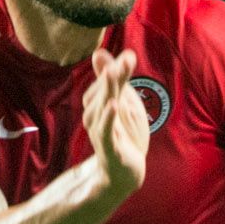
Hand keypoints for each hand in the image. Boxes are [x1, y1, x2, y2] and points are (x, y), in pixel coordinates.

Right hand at [82, 48, 149, 197]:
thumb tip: (100, 51)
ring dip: (107, 91)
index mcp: (98, 104)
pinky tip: (114, 105)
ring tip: (114, 75)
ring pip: (101, 109)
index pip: (105, 83)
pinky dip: (108, 118)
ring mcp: (100, 132)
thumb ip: (116, 78)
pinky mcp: (108, 148)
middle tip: (124, 60)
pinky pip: (105, 131)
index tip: (130, 55)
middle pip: (102, 92)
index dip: (118, 69)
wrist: (124, 172)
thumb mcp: (123, 103)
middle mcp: (95, 116)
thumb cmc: (123, 135)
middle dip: (112, 75)